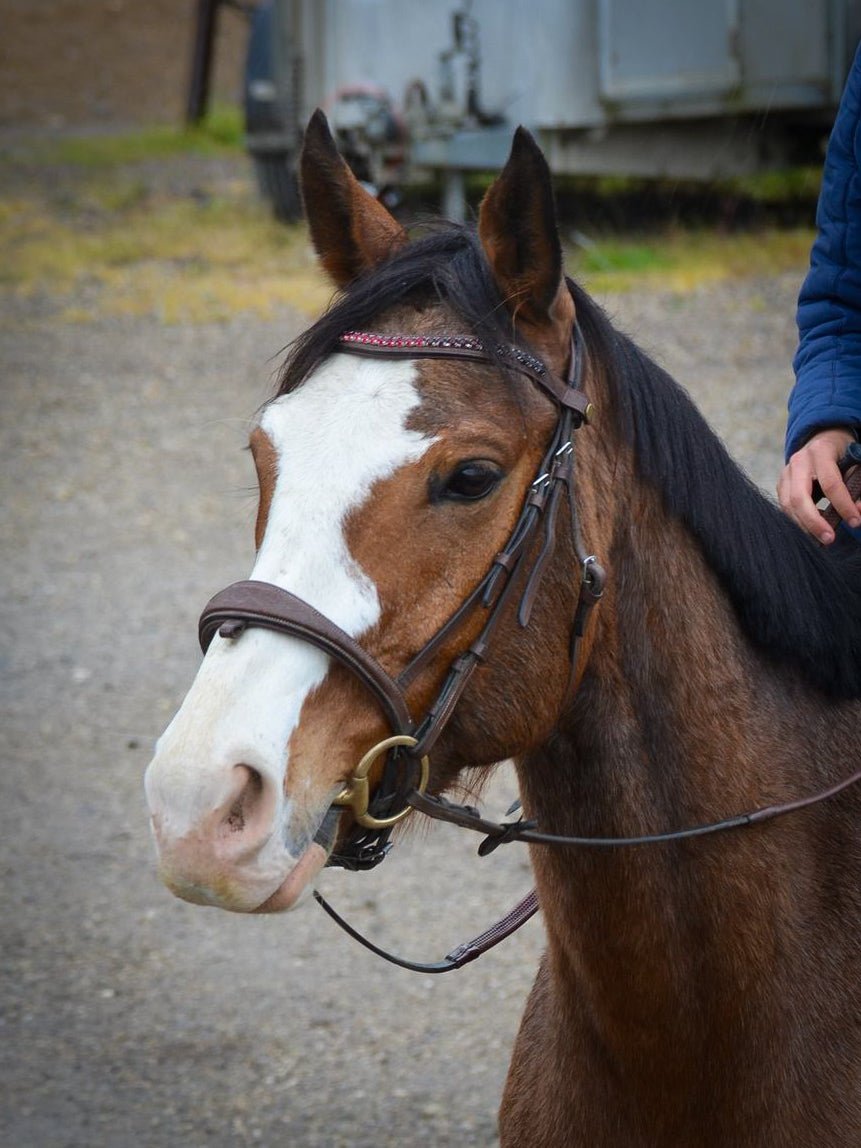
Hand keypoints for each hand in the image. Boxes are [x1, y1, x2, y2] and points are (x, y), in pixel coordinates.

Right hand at [778, 427, 860, 543]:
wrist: (821, 439)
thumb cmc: (843, 453)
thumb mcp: (857, 464)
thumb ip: (858, 488)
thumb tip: (858, 513)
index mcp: (821, 451)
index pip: (830, 483)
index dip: (843, 505)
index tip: (855, 521)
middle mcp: (799, 461)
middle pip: (800, 498)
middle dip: (814, 522)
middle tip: (829, 539)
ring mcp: (786, 472)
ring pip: (788, 505)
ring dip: (804, 526)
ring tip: (820, 539)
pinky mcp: (781, 484)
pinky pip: (785, 507)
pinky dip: (797, 520)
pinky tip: (812, 528)